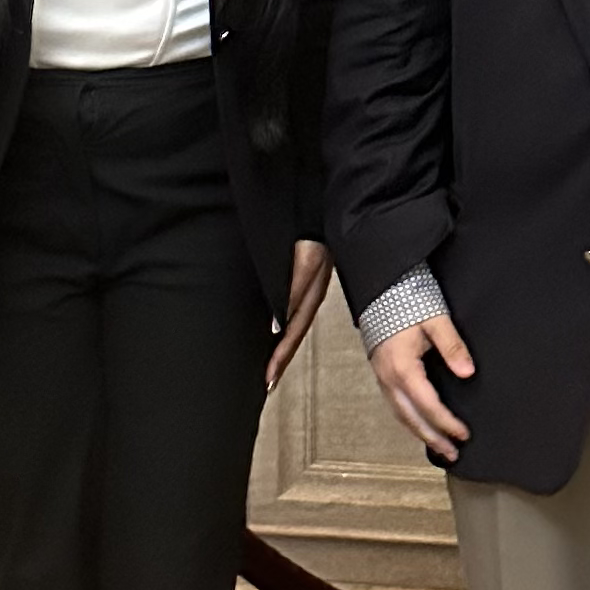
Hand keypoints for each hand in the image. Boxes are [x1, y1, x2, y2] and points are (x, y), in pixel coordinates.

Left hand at [266, 240, 333, 390]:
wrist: (321, 207)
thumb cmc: (312, 232)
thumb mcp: (304, 263)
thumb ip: (291, 292)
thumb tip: (278, 326)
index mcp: (312, 295)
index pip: (292, 334)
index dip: (280, 358)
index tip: (268, 380)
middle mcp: (311, 294)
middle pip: (294, 334)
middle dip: (282, 359)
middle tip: (269, 382)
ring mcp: (309, 287)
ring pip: (294, 324)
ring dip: (283, 346)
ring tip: (272, 364)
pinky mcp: (305, 277)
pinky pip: (293, 310)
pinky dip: (284, 326)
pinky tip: (277, 328)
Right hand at [368, 314, 473, 460]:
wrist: (383, 286)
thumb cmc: (408, 300)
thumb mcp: (436, 319)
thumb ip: (452, 346)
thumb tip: (467, 372)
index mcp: (403, 369)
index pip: (428, 406)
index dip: (447, 423)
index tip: (464, 434)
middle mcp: (389, 378)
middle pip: (412, 419)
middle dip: (432, 439)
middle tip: (452, 454)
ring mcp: (382, 377)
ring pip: (401, 415)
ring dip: (420, 433)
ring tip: (439, 446)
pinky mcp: (382, 372)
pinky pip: (396, 404)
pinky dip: (410, 419)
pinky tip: (420, 422)